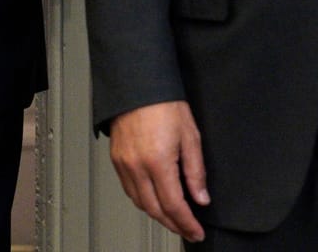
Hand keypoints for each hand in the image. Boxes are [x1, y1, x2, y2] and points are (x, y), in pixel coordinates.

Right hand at [108, 101, 209, 241]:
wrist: (138, 85)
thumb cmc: (164, 104)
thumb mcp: (190, 136)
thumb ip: (196, 171)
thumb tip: (201, 197)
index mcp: (158, 162)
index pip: (173, 205)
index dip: (186, 223)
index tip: (196, 231)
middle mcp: (137, 167)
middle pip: (155, 210)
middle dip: (173, 225)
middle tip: (188, 230)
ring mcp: (124, 164)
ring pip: (140, 203)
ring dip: (158, 215)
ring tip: (174, 219)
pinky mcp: (117, 160)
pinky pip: (129, 190)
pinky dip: (143, 201)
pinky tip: (154, 200)